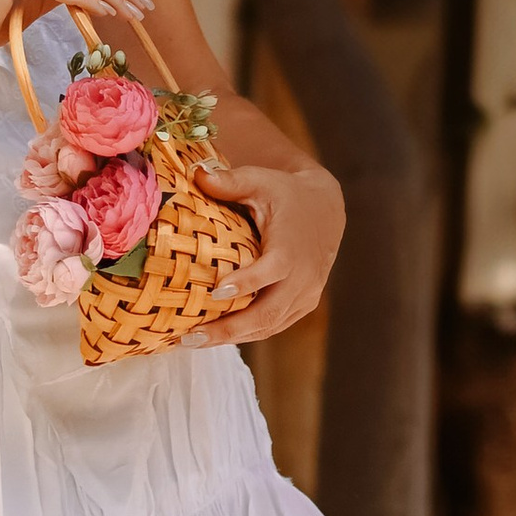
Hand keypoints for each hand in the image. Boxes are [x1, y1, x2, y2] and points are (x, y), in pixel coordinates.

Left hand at [185, 155, 342, 346]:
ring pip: (268, 326)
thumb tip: (197, 173)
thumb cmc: (285, 194)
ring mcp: (305, 296)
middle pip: (267, 312)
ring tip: (192, 342)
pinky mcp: (302, 305)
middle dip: (228, 328)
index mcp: (292, 248)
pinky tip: (214, 337)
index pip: (271, 271)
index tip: (216, 293)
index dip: (246, 284)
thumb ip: (230, 181)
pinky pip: (273, 326)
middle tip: (190, 337)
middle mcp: (303, 278)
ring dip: (231, 337)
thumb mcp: (261, 181)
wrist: (325, 209)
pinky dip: (245, 334)